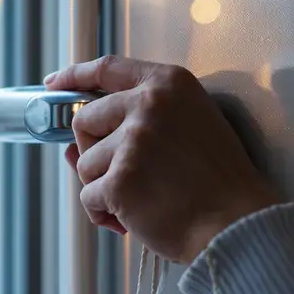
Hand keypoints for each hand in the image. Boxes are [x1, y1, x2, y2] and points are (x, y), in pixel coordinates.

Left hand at [46, 56, 279, 262]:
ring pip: (84, 164)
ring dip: (103, 188)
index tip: (55, 84)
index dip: (75, 76)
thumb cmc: (217, 183)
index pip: (107, 68)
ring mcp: (132, 141)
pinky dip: (105, 213)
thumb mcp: (190, 127)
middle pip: (84, 121)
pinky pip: (89, 197)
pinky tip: (134, 219)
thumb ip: (137, 122)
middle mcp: (148, 104)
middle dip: (94, 152)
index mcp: (169, 84)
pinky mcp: (120, 180)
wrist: (238, 224)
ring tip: (141, 199)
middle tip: (124, 174)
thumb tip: (71, 145)